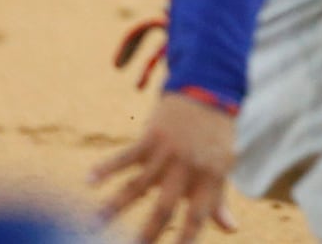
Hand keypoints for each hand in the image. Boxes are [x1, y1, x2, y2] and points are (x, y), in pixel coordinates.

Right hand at [92, 90, 238, 241]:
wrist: (211, 91)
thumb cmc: (215, 137)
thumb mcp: (223, 166)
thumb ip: (219, 200)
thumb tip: (231, 230)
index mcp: (209, 177)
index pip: (198, 215)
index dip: (187, 239)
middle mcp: (188, 168)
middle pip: (164, 207)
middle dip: (146, 234)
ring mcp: (168, 152)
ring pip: (137, 185)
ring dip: (114, 207)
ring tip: (93, 227)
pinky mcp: (152, 137)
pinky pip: (126, 156)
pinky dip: (107, 168)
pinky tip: (89, 180)